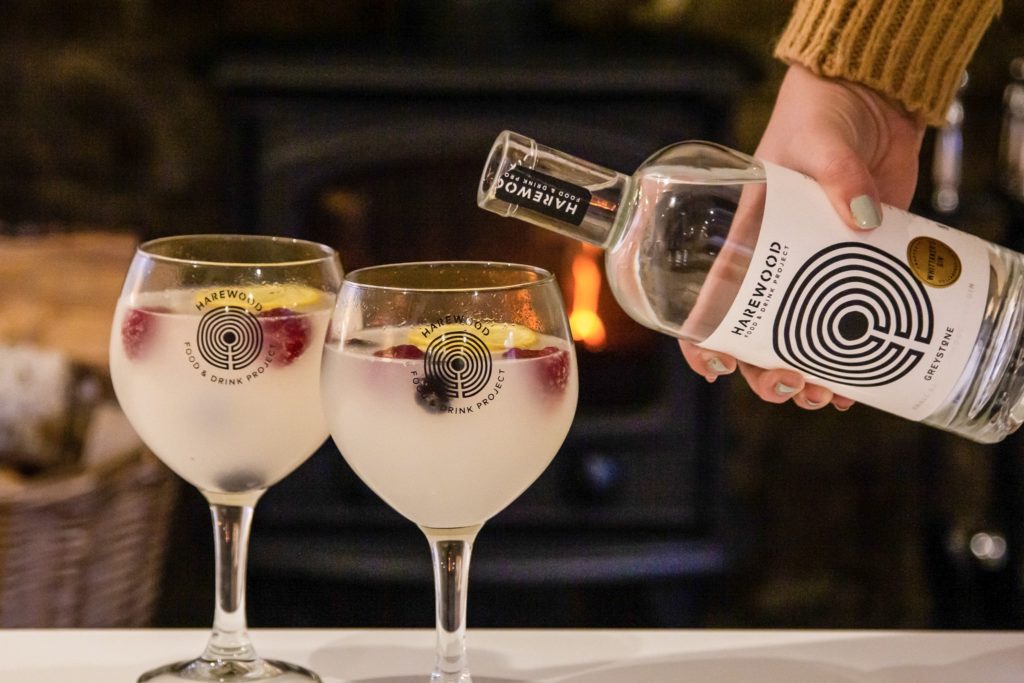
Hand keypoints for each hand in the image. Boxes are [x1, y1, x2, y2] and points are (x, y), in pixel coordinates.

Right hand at [680, 64, 926, 410]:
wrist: (871, 102)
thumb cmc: (823, 115)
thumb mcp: (822, 143)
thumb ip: (839, 175)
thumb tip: (864, 217)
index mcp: (744, 235)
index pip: (709, 296)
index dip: (702, 340)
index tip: (716, 370)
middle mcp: (773, 263)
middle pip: (755, 335)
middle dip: (766, 372)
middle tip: (789, 385)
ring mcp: (815, 270)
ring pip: (798, 340)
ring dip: (805, 376)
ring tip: (824, 396)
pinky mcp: (855, 269)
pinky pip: (844, 325)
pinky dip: (848, 359)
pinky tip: (855, 385)